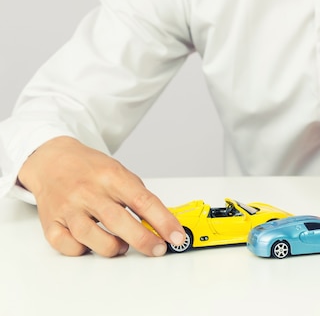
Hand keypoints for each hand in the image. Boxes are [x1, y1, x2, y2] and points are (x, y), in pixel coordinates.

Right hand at [17, 136, 184, 256]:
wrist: (52, 160)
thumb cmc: (91, 170)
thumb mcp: (119, 173)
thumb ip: (139, 196)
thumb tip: (163, 224)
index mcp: (111, 176)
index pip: (143, 201)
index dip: (163, 221)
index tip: (177, 237)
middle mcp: (88, 191)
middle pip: (118, 221)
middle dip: (143, 240)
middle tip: (158, 249)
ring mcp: (67, 207)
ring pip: (91, 237)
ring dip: (113, 248)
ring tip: (123, 245)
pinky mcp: (51, 222)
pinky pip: (67, 246)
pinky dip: (82, 250)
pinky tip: (92, 244)